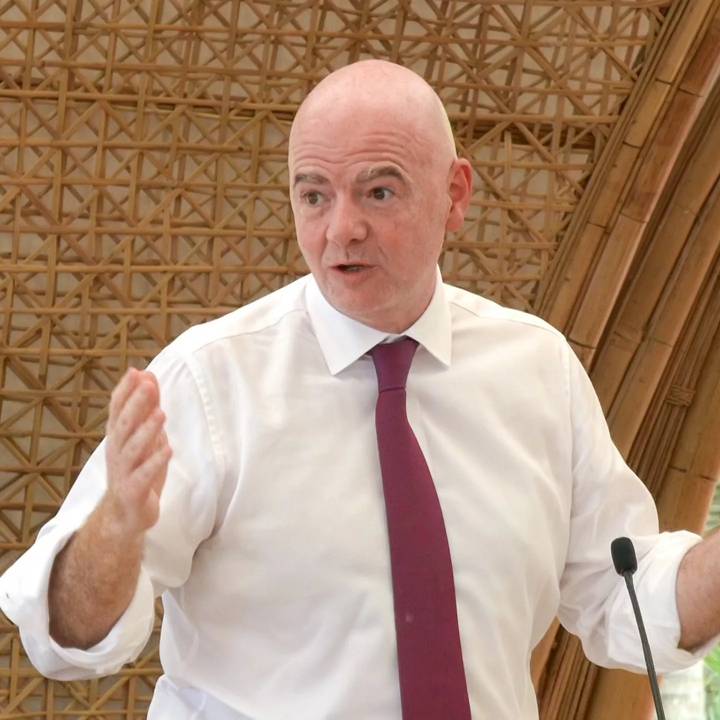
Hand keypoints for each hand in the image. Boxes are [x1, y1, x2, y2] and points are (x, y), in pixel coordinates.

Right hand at [103, 367, 172, 534]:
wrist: (125, 514)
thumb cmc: (136, 469)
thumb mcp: (144, 436)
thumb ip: (147, 408)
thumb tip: (149, 376)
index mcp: (118, 436)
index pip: (117, 409)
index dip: (125, 391)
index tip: (136, 372)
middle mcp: (117, 451)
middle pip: (124, 425)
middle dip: (135, 404)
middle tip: (148, 385)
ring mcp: (123, 471)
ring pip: (132, 448)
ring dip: (146, 430)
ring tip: (160, 413)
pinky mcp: (133, 491)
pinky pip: (143, 476)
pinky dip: (155, 462)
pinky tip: (168, 449)